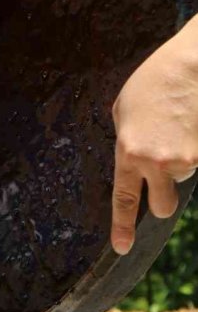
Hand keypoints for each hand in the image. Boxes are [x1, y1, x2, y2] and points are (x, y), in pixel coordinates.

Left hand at [111, 14, 197, 254]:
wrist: (192, 64)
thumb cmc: (153, 82)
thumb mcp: (123, 112)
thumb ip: (124, 143)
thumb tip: (130, 161)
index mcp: (128, 153)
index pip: (124, 200)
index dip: (123, 227)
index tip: (122, 247)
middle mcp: (157, 162)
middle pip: (163, 206)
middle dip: (163, 198)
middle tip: (162, 176)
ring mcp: (186, 159)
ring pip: (183, 179)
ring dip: (180, 163)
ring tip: (176, 129)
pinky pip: (197, 161)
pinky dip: (194, 148)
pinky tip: (189, 126)